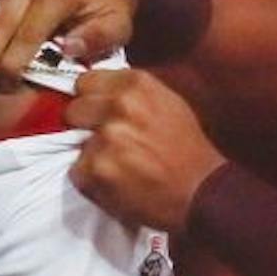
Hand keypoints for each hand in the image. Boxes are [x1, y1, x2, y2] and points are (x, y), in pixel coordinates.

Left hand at [66, 70, 225, 234]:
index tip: (99, 113)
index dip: (90, 100)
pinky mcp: (96, 169)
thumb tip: (94, 93)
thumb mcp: (166, 104)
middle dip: (85, 127)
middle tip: (111, 143)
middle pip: (74, 110)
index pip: (85, 82)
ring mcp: (106, 138)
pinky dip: (91, 180)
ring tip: (122, 165)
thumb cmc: (187, 152)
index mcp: (136, 84)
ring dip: (91, 156)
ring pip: (74, 143)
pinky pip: (77, 172)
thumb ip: (130, 95)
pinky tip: (118, 182)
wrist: (203, 193)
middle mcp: (120, 106)